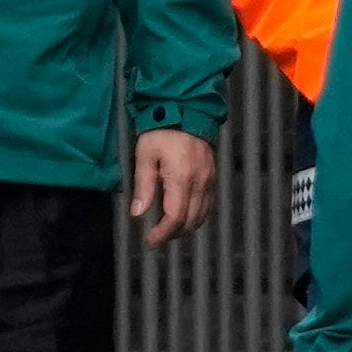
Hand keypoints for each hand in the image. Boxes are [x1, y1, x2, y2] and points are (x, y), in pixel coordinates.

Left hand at [130, 127, 217, 247]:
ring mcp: (210, 180)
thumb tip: (138, 213)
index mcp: (181, 178)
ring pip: (202, 216)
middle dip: (173, 234)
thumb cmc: (162, 131)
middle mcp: (200, 182)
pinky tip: (184, 216)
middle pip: (190, 222)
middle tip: (155, 237)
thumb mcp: (145, 156)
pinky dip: (197, 216)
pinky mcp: (213, 177)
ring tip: (167, 229)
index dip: (162, 234)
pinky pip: (208, 205)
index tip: (150, 241)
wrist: (186, 110)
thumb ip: (143, 186)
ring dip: (185, 227)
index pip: (175, 218)